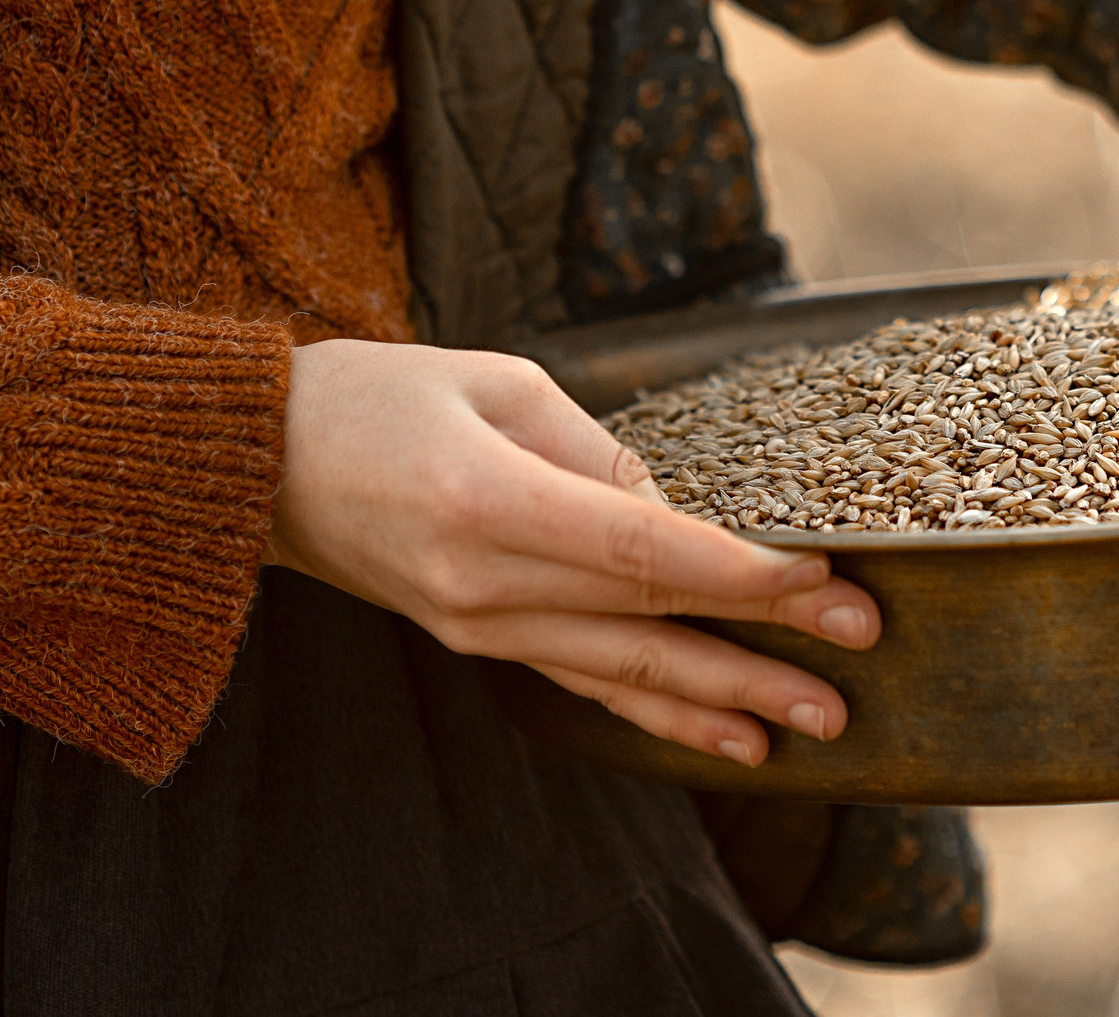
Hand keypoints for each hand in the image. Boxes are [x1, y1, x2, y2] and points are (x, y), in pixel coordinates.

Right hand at [265, 339, 879, 764]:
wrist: (257, 465)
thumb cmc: (378, 398)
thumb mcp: (494, 382)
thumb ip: (595, 450)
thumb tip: (682, 513)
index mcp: (490, 501)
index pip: (644, 549)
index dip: (740, 571)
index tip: (823, 578)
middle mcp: (485, 582)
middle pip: (649, 620)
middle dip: (763, 640)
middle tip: (860, 652)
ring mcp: (478, 625)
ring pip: (625, 671)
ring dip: (727, 697)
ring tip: (815, 722)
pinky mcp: (477, 641)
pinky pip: (586, 682)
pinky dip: (661, 711)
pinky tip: (728, 736)